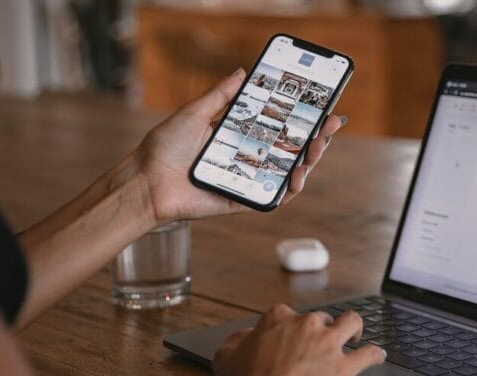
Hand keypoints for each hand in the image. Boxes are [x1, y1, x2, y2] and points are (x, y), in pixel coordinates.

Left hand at [134, 69, 345, 223]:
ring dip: (308, 162)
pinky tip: (298, 176)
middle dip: (315, 138)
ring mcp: (248, 180)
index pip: (279, 127)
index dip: (302, 119)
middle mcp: (247, 158)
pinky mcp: (243, 200)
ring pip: (288, 173)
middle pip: (290, 150)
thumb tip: (243, 72)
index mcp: (239, 137)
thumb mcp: (195, 112)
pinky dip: (289, 189)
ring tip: (317, 148)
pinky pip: (273, 197)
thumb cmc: (165, 147)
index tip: (322, 108)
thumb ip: (221, 95)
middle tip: (329, 126)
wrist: (147, 181)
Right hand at [212, 304, 384, 375]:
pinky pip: (368, 355)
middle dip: (322, 330)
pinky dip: (375, 355)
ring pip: (352, 323)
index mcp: (278, 319)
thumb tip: (247, 337)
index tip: (292, 339)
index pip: (290, 316)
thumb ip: (239, 341)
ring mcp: (327, 345)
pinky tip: (379, 357)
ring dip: (356, 328)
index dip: (291, 329)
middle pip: (322, 319)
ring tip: (356, 337)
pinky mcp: (343, 368)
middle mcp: (306, 325)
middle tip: (320, 345)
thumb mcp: (226, 357)